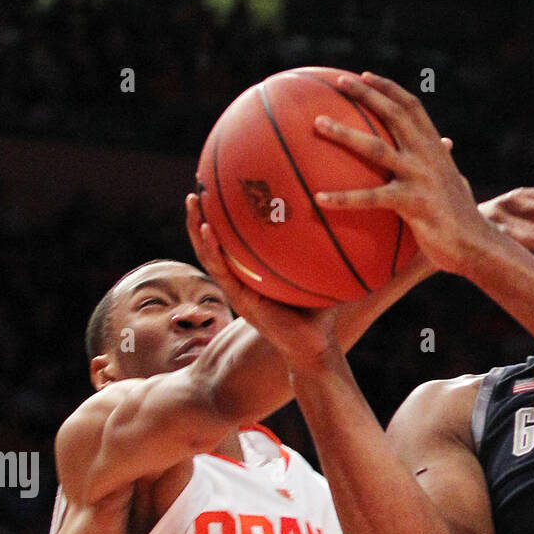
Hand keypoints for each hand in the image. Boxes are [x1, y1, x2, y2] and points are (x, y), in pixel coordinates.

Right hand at [185, 193, 340, 370]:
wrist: (316, 347)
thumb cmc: (321, 314)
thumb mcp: (321, 273)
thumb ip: (322, 247)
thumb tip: (339, 213)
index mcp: (254, 275)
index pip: (234, 242)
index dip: (224, 219)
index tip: (220, 189)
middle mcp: (243, 281)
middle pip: (214, 243)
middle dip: (202, 215)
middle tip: (197, 187)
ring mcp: (238, 291)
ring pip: (209, 254)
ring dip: (197, 227)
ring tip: (193, 200)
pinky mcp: (240, 301)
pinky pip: (221, 272)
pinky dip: (212, 250)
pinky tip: (207, 229)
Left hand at [311, 71, 490, 274]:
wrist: (476, 244)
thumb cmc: (462, 217)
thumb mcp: (454, 180)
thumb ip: (444, 159)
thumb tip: (447, 143)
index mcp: (435, 148)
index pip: (411, 106)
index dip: (388, 88)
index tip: (364, 76)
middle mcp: (427, 155)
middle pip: (393, 114)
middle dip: (366, 94)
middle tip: (339, 83)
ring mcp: (419, 177)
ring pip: (375, 148)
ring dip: (344, 133)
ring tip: (318, 124)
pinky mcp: (412, 203)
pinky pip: (370, 198)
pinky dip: (343, 198)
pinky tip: (319, 198)